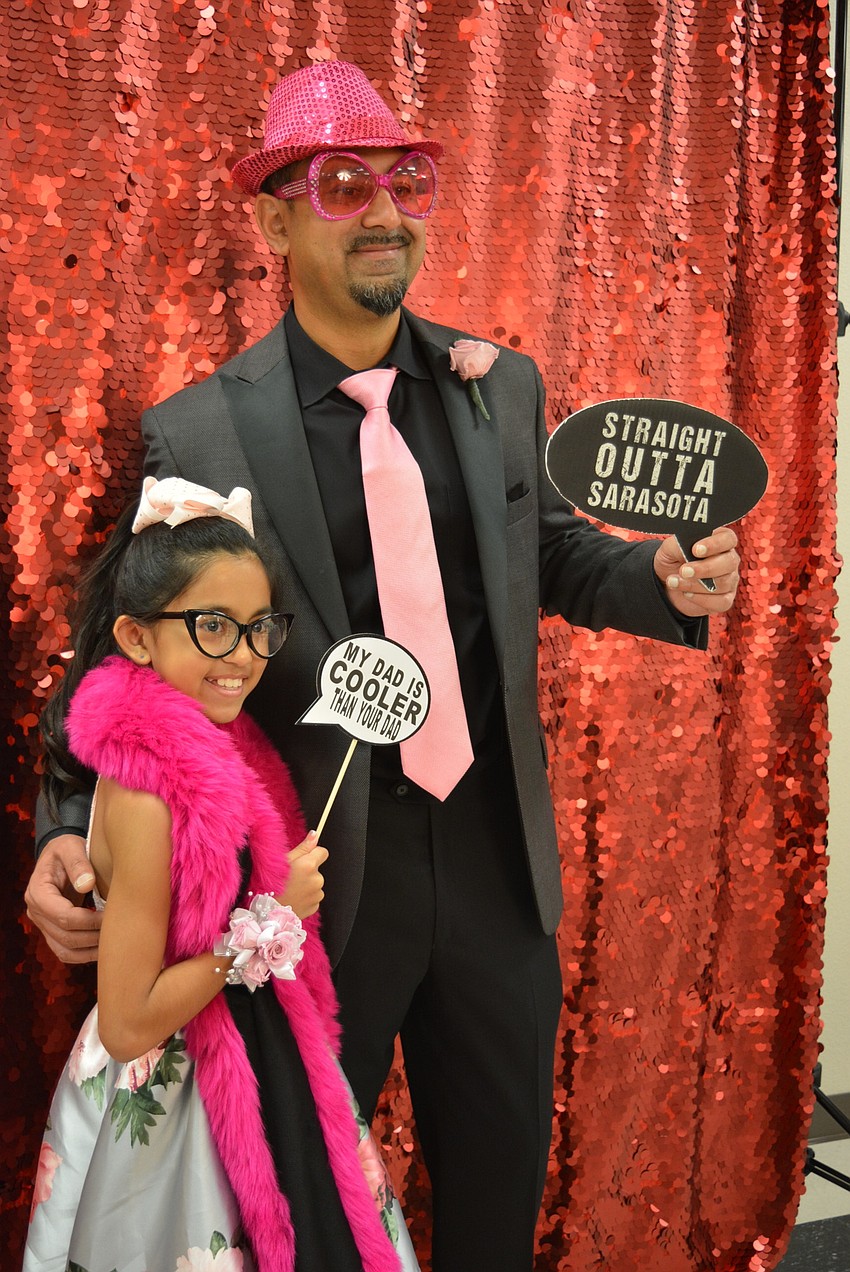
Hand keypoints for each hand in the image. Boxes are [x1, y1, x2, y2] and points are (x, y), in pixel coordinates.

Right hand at [24, 834, 102, 962]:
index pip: (63, 916)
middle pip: (65, 936)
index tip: (110, 916)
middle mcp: (36, 912)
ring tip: (113, 943)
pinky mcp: (52, 932)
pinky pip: (66, 952)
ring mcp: (43, 924)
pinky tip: (104, 949)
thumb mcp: (71, 847)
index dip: (88, 920)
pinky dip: (84, 955)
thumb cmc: (66, 850)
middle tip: (118, 930)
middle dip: (93, 936)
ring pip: (64, 950)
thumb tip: (87, 885)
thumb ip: (78, 863)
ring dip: (90, 951)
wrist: (60, 856)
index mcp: (38, 892)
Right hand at [278, 832, 327, 918]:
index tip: (303, 859)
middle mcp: (317, 879)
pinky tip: (293, 898)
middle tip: (290, 878)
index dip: (313, 854)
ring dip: (306, 885)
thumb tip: (315, 835)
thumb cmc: (270, 885)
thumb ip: (303, 847)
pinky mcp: (315, 907)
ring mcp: (317, 894)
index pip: (322, 852)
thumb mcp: (282, 861)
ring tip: (290, 890)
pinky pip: (313, 898)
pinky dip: (305, 897)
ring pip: (315, 884)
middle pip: (317, 870)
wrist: (266, 912)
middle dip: (307, 871)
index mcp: (309, 865)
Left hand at [654, 526, 739, 618]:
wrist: (667, 585)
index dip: (715, 544)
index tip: (696, 550)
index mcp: (719, 542)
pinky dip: (701, 599)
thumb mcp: (670, 549)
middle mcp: (729, 560)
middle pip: (730, 562)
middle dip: (705, 568)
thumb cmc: (673, 561)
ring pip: (723, 583)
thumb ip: (679, 544)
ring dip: (695, 584)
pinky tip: (687, 594)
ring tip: (675, 582)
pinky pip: (722, 602)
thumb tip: (688, 548)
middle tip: (683, 571)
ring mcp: (729, 580)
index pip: (728, 539)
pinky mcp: (725, 599)